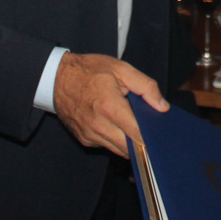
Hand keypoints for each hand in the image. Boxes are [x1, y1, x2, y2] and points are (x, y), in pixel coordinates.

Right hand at [53, 52, 168, 156]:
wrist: (57, 78)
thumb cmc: (91, 70)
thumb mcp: (122, 69)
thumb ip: (146, 87)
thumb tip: (163, 107)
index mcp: (110, 107)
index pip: (138, 135)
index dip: (152, 138)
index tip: (161, 135)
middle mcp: (99, 126)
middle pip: (130, 149)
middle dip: (143, 143)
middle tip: (152, 131)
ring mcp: (90, 135)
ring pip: (118, 150)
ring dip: (129, 143)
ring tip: (135, 125)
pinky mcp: (84, 139)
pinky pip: (106, 145)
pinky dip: (116, 140)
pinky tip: (118, 124)